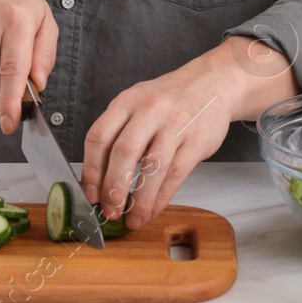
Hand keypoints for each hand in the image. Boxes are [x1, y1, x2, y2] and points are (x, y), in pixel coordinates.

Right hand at [0, 0, 57, 133]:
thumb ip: (46, 52)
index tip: (11, 122)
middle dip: (4, 106)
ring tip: (6, 81)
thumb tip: (39, 84)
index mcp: (16, 20)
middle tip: (16, 109)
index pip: (12, 69)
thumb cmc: (13, 0)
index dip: (12, 101)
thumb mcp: (43, 17)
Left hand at [81, 36, 296, 228]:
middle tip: (109, 211)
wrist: (211, 83)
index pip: (99, 136)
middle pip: (124, 152)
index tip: (90, 194)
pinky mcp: (196, 140)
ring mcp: (175, 124)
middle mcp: (149, 110)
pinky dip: (161, 197)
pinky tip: (152, 209)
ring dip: (139, 200)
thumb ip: (117, 133)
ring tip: (132, 219)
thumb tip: (98, 179)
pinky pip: (176, 174)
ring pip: (152, 167)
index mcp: (126, 102)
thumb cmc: (168, 99)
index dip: (91, 169)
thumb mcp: (136, 104)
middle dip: (113, 188)